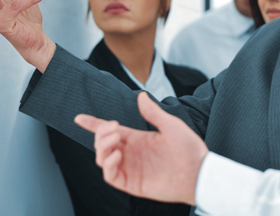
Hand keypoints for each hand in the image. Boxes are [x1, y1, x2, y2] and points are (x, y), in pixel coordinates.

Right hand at [75, 92, 208, 205]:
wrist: (199, 172)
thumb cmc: (188, 149)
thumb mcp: (171, 125)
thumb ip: (153, 112)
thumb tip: (140, 95)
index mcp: (137, 138)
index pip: (109, 131)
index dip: (93, 124)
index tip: (79, 118)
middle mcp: (130, 153)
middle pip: (102, 143)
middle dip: (101, 133)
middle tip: (114, 128)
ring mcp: (130, 168)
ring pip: (102, 158)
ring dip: (102, 146)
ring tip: (116, 139)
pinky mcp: (133, 183)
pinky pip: (111, 176)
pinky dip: (107, 165)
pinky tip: (116, 155)